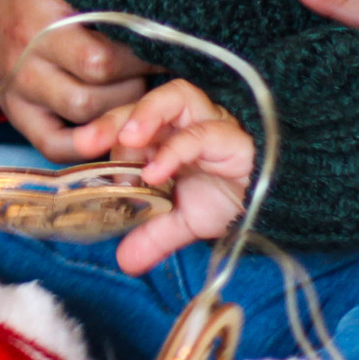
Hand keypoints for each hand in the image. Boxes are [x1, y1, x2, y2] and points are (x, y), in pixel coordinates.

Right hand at [0, 0, 153, 157]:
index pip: (107, 30)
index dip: (146, 40)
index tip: (170, 37)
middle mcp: (26, 41)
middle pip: (99, 74)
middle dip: (140, 73)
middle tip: (163, 65)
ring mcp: (18, 81)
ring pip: (85, 111)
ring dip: (124, 106)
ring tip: (143, 89)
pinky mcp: (15, 111)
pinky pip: (52, 143)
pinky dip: (85, 147)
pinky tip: (112, 133)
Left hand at [69, 79, 253, 274]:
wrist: (277, 202)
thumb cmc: (228, 199)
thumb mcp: (183, 222)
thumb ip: (153, 236)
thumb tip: (124, 262)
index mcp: (164, 134)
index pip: (126, 121)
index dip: (102, 134)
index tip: (81, 155)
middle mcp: (183, 121)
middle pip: (141, 104)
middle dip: (110, 121)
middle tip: (86, 144)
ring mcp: (209, 123)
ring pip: (174, 97)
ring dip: (144, 115)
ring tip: (125, 140)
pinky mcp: (233, 137)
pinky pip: (201, 133)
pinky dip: (176, 150)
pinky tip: (157, 172)